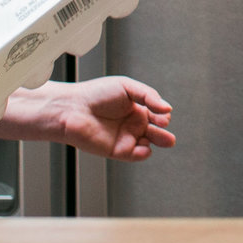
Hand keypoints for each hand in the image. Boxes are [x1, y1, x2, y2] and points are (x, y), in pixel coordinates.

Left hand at [0, 77, 176, 159]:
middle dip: (165, 134)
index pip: (156, 114)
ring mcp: (125, 137)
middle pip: (156, 131)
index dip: (163, 115)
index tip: (164, 114)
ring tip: (164, 139)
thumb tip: (167, 108)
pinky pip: (136, 155)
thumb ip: (149, 96)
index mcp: (135, 107)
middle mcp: (131, 123)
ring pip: (149, 143)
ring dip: (158, 142)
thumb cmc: (95, 94)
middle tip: (168, 134)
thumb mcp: (127, 87)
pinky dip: (144, 153)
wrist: (73, 109)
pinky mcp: (117, 150)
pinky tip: (145, 146)